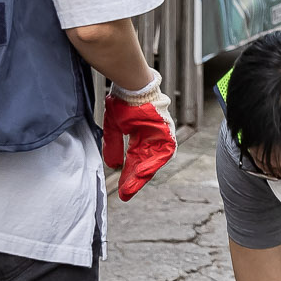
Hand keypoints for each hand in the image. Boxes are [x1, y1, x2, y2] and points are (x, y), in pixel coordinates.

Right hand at [101, 85, 176, 199]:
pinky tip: (144, 173)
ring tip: (132, 186)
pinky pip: (163, 152)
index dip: (128, 175)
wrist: (134, 86)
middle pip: (144, 164)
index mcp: (140, 136)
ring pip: (154, 160)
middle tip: (126, 193)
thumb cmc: (124, 102)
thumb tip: (113, 165)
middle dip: (134, 179)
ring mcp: (160, 135)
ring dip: (143, 174)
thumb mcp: (114, 127)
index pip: (135, 160)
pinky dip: (154, 163)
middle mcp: (151, 138)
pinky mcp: (167, 132)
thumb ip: (113, 146)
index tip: (122, 189)